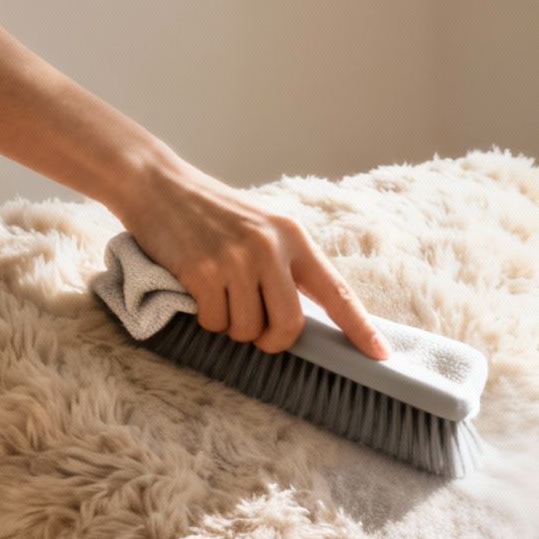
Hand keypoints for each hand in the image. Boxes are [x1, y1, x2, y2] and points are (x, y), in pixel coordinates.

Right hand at [115, 161, 388, 358]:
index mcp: (294, 237)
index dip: (360, 327)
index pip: (336, 291)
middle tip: (257, 334)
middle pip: (289, 326)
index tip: (380, 354)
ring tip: (219, 296)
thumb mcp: (262, 227)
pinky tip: (197, 291)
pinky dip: (205, 319)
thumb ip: (286, 265)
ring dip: (232, 327)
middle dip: (272, 341)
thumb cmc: (212, 213)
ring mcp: (235, 260)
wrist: (158, 184)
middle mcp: (270, 248)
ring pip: (247, 330)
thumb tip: (303, 318)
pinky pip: (214, 323)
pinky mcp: (201, 271)